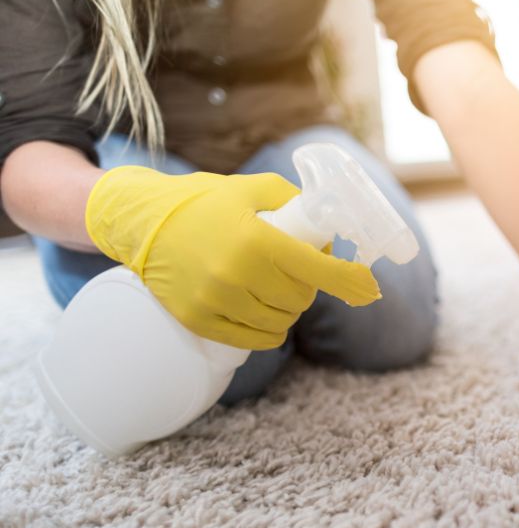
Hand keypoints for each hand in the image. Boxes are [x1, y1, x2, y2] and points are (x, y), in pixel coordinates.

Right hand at [85, 166, 380, 349]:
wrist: (141, 221)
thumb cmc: (203, 201)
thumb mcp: (253, 188)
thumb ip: (294, 201)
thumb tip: (331, 227)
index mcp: (256, 239)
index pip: (318, 270)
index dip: (350, 281)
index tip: (369, 288)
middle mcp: (236, 273)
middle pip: (300, 299)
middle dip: (309, 288)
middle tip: (299, 273)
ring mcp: (215, 300)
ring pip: (280, 322)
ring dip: (289, 310)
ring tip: (278, 290)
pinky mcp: (198, 319)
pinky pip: (253, 339)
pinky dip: (269, 331)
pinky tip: (267, 316)